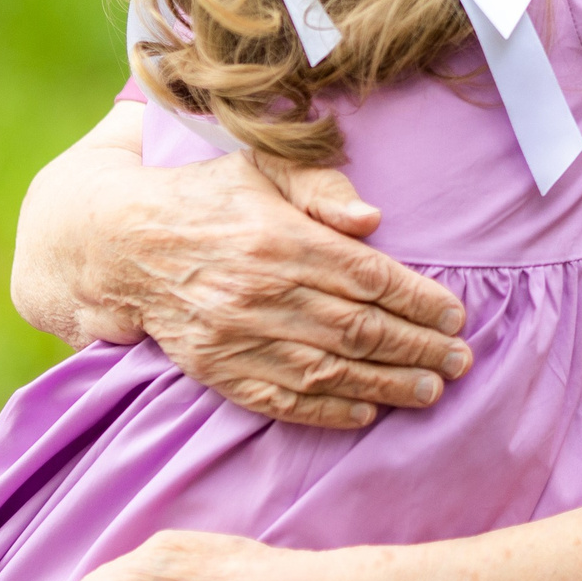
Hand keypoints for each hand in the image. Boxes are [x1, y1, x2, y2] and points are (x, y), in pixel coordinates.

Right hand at [13, 120, 472, 429]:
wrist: (120, 243)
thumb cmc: (204, 196)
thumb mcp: (259, 165)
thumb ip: (319, 186)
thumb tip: (373, 220)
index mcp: (280, 239)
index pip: (370, 278)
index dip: (419, 301)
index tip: (455, 316)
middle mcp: (263, 292)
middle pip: (360, 330)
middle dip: (419, 350)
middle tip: (461, 362)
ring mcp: (238, 337)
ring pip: (329, 371)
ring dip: (387, 387)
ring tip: (431, 393)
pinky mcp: (218, 368)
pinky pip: (281, 400)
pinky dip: (327, 412)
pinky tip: (365, 415)